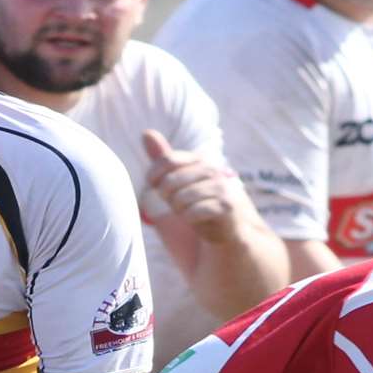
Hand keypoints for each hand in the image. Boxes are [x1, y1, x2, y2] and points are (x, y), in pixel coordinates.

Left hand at [143, 129, 242, 243]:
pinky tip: (199, 222)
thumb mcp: (176, 186)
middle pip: (170, 181)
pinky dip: (190, 220)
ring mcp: (222, 187)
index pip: (168, 160)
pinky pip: (192, 211)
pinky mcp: (227, 206)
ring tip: (191, 214)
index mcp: (200, 161)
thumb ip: (164, 162)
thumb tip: (146, 132)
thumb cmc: (197, 210)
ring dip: (179, 211)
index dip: (154, 177)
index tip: (155, 187)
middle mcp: (213, 170)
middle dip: (167, 198)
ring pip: (180, 198)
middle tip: (180, 206)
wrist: (225, 241)